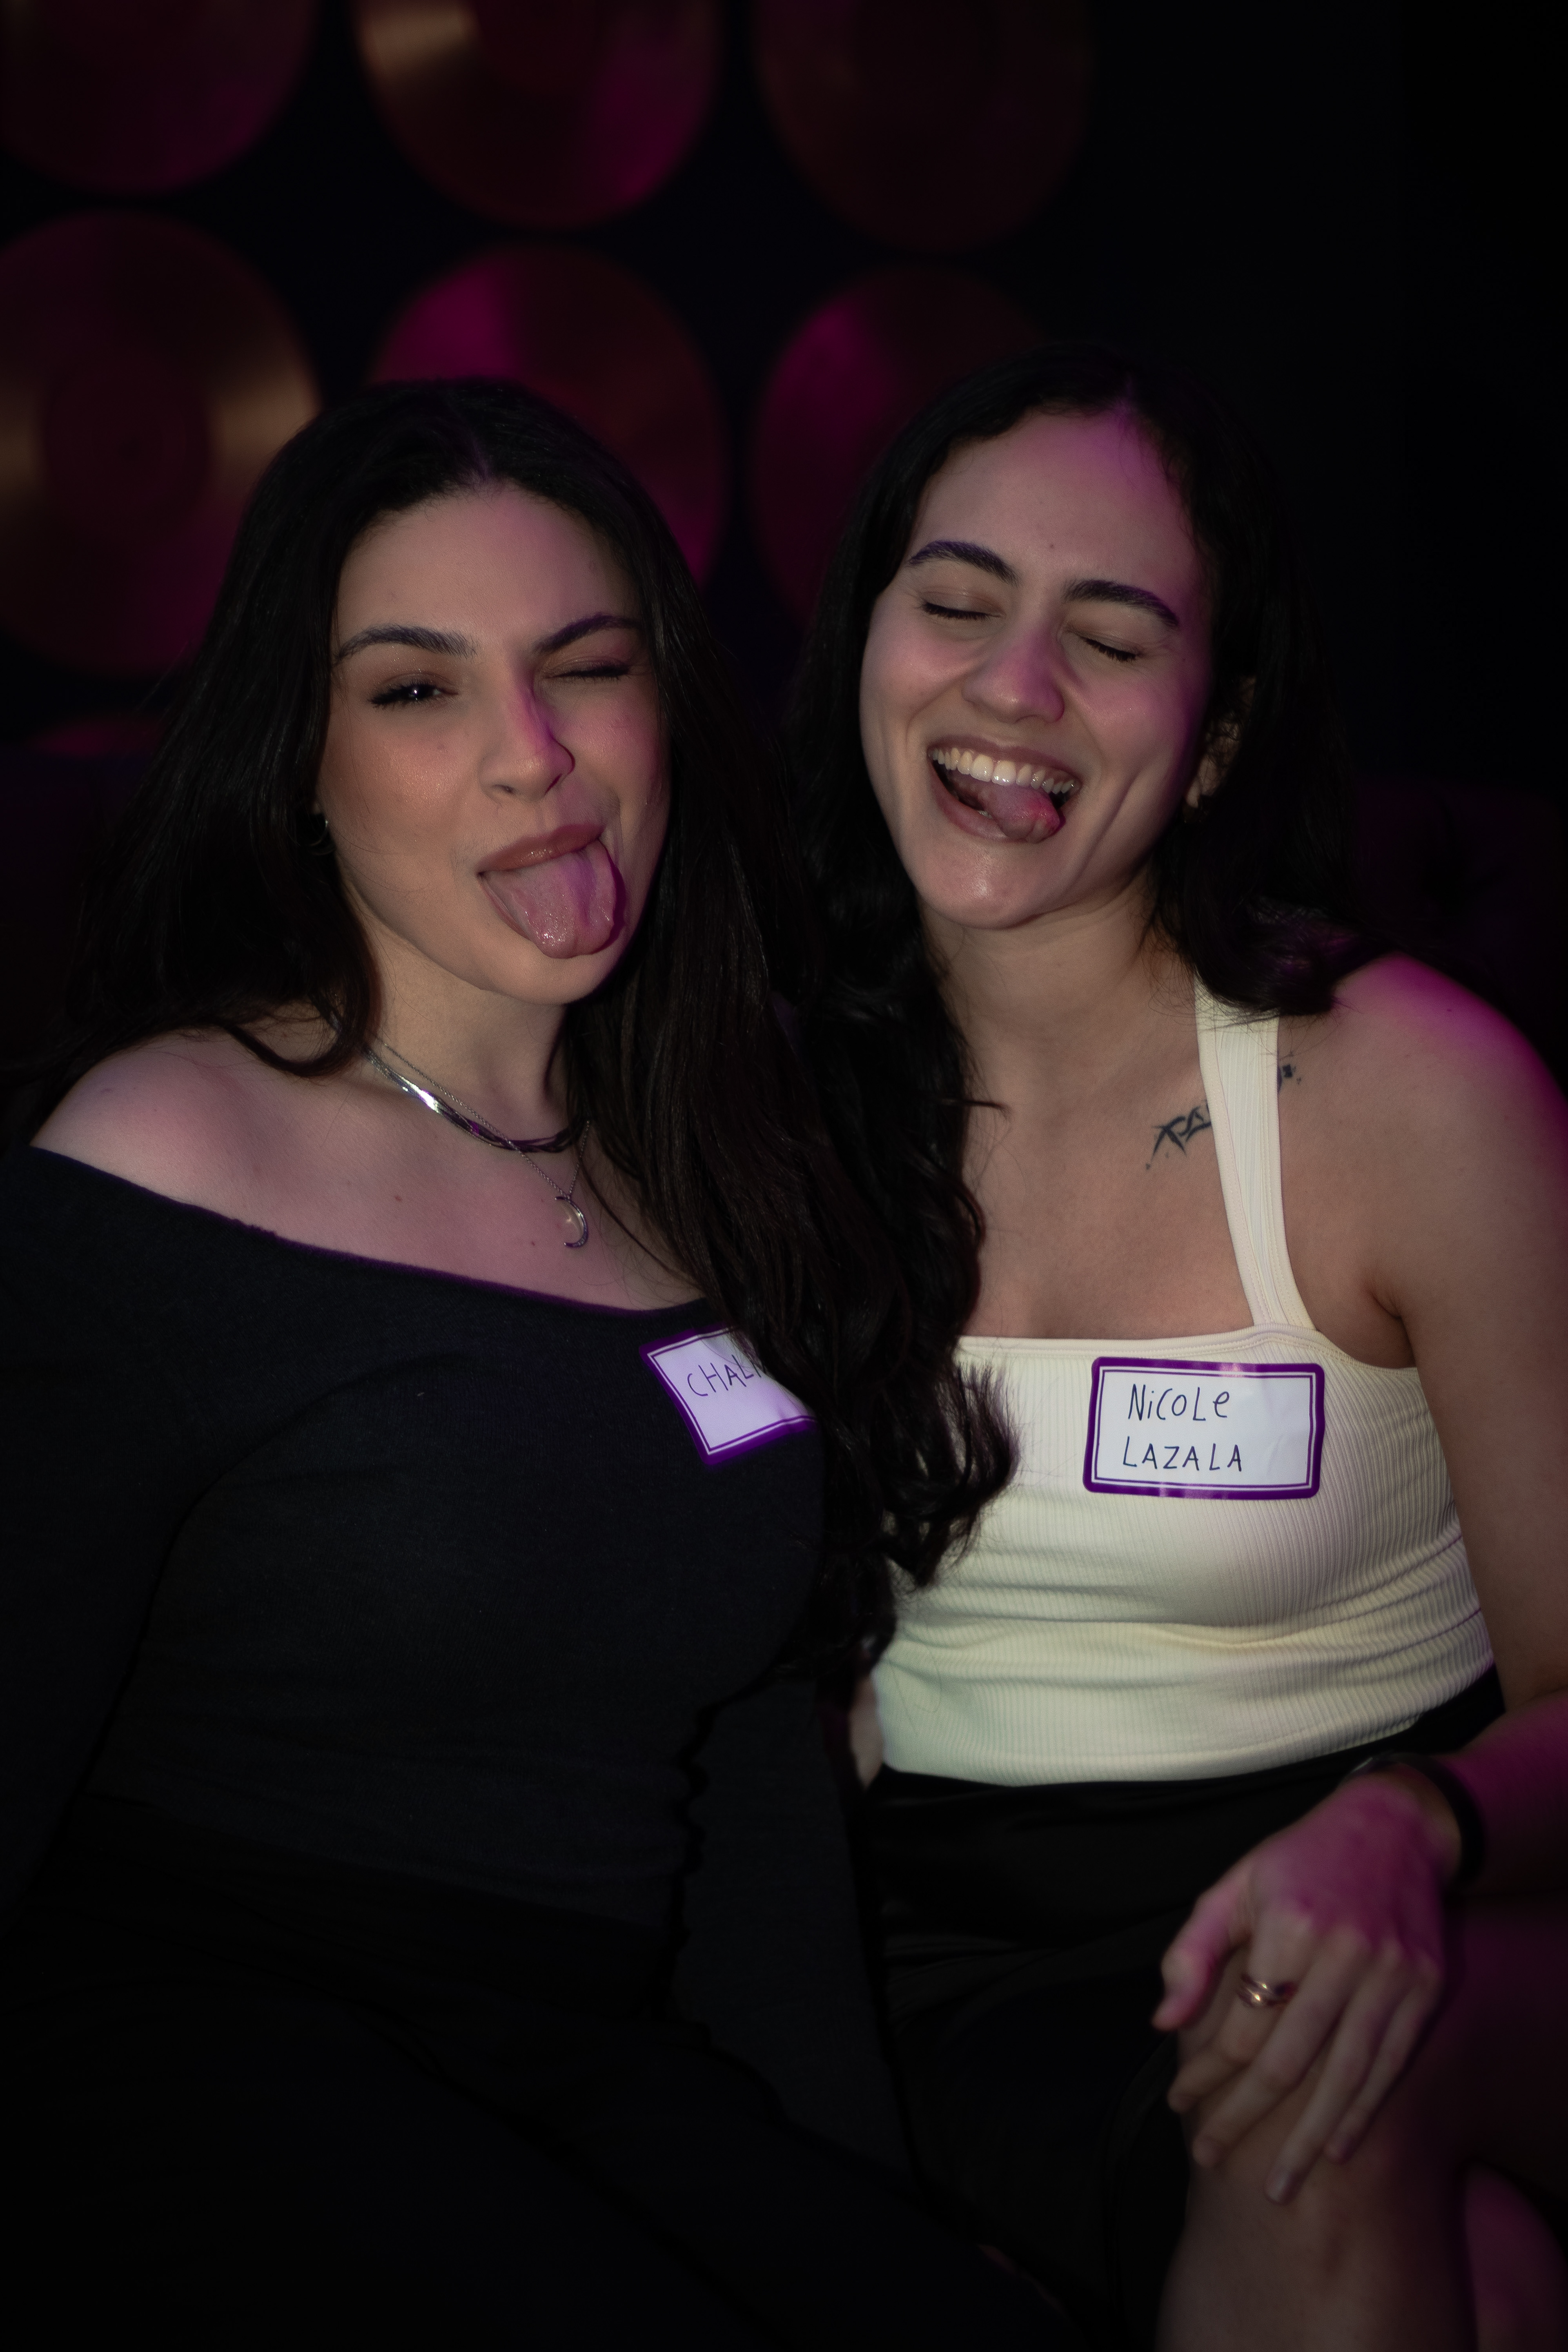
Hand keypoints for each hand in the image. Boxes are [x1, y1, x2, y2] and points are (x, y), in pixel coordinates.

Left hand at [1153, 1771, 1459, 2200]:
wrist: (1395, 1827)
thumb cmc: (1302, 1860)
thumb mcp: (1234, 1886)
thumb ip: (1192, 1952)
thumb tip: (1162, 2021)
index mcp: (1289, 1925)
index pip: (1242, 2025)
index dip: (1207, 2072)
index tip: (1180, 2100)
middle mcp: (1344, 1952)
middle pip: (1289, 2060)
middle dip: (1246, 2118)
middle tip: (1212, 2155)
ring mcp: (1392, 1973)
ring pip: (1345, 2076)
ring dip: (1308, 2139)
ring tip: (1279, 2185)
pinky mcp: (1425, 1987)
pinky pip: (1391, 2064)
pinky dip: (1362, 2110)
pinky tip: (1335, 2147)